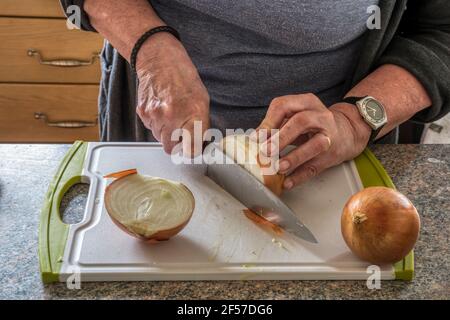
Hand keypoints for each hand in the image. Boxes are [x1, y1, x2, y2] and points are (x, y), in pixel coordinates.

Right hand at [135, 33, 209, 154]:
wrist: (159, 59)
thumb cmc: (183, 77)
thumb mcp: (202, 100)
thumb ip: (201, 124)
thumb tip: (200, 143)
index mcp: (192, 114)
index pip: (191, 149)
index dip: (192, 152)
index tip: (193, 150)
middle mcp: (172, 117)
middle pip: (171, 148)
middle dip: (177, 144)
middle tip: (181, 134)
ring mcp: (155, 115)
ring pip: (160, 139)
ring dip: (166, 133)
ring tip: (171, 114)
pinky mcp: (143, 113)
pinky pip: (151, 128)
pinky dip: (157, 123)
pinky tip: (161, 109)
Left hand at [257, 93, 370, 188]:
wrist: (346, 132)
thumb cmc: (314, 124)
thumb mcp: (296, 116)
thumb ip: (276, 125)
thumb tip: (254, 139)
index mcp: (306, 102)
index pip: (284, 106)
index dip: (268, 122)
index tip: (256, 138)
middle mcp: (320, 116)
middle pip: (301, 122)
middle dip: (281, 137)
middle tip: (265, 151)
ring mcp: (329, 135)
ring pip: (314, 145)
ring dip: (294, 157)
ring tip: (279, 167)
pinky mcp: (331, 155)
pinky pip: (315, 166)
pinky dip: (300, 176)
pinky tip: (288, 182)